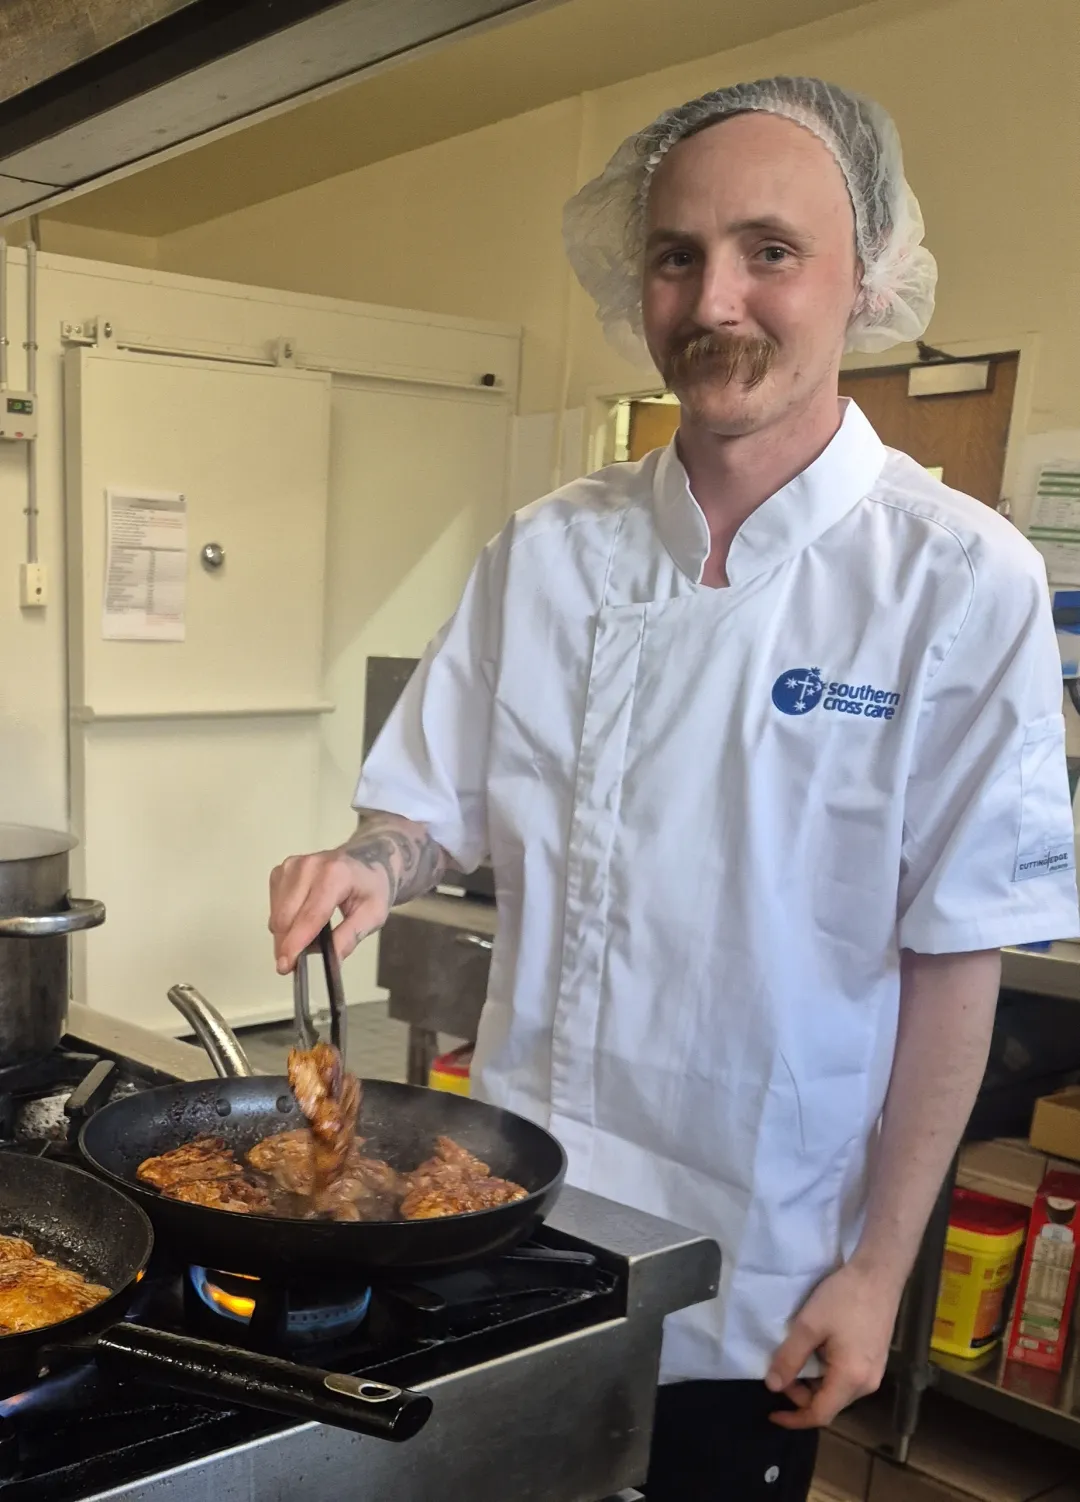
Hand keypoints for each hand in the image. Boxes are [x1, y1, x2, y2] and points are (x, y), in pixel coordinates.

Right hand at [269, 849, 390, 973]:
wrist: (366, 860)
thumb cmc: (371, 887)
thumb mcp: (374, 914)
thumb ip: (350, 937)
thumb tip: (330, 962)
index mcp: (335, 875)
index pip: (310, 916)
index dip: (295, 943)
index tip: (285, 966)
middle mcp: (309, 866)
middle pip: (287, 918)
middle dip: (288, 945)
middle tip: (300, 961)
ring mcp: (292, 866)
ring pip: (277, 915)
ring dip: (285, 935)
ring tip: (305, 939)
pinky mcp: (282, 870)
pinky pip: (274, 906)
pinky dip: (283, 921)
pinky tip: (299, 921)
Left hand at [764, 1261, 900, 1429]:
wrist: (878, 1273)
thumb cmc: (843, 1298)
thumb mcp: (809, 1325)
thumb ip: (789, 1358)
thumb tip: (772, 1386)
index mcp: (851, 1379)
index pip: (820, 1415)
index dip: (794, 1418)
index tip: (771, 1413)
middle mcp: (867, 1384)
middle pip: (829, 1405)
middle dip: (801, 1395)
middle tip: (782, 1369)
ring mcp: (875, 1373)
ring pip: (838, 1392)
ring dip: (814, 1384)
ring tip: (797, 1357)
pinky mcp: (876, 1360)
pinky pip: (848, 1378)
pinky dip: (827, 1374)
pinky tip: (817, 1351)